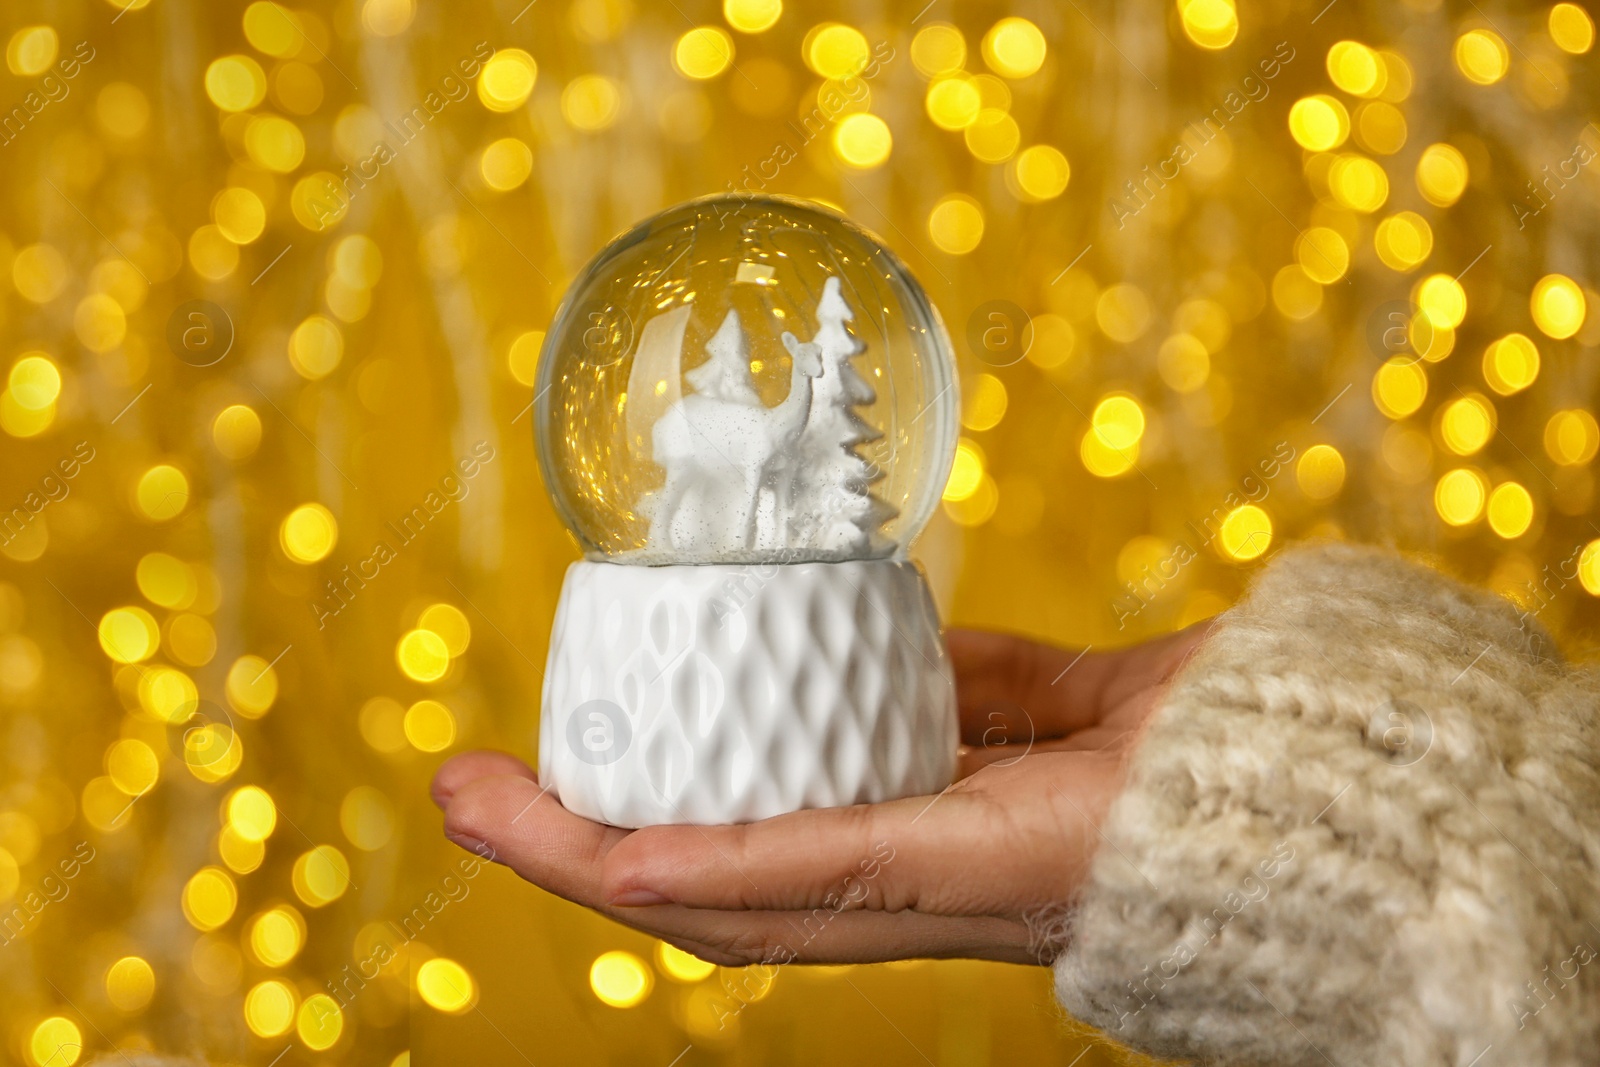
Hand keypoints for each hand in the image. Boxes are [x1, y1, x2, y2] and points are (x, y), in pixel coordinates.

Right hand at [431, 624, 1208, 967]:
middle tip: (460, 794)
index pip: (748, 850)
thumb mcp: (1057, 694)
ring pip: (717, 901)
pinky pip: (802, 874)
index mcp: (920, 845)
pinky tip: (607, 847)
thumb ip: (979, 682)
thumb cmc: (1203, 746)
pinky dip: (696, 860)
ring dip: (586, 860)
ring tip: (482, 809)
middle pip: (699, 889)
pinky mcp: (958, 873)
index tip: (538, 769)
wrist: (1320, 775)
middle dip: (567, 849)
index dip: (634, 819)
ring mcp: (922, 895)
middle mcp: (900, 893)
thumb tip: (913, 638)